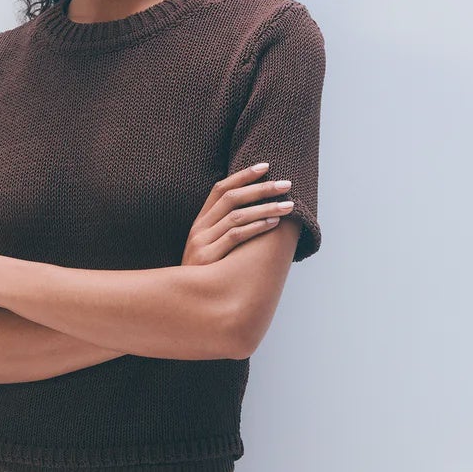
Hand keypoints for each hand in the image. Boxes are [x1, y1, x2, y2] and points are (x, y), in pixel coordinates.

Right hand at [181, 163, 296, 266]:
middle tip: (286, 184)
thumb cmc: (207, 277)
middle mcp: (199, 229)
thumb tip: (259, 213)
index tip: (266, 166)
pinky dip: (255, 227)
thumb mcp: (212, 250)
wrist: (184, 305)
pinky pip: (234, 237)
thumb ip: (227, 231)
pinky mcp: (207, 258)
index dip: (242, 176)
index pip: (220, 189)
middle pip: (231, 198)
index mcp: (200, 222)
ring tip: (288, 206)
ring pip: (236, 216)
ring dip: (265, 208)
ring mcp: (201, 243)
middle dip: (261, 188)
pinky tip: (272, 223)